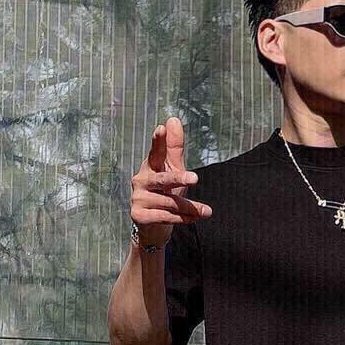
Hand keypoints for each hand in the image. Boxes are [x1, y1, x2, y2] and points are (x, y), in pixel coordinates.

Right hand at [131, 115, 210, 246]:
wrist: (153, 226)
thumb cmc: (165, 192)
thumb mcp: (173, 168)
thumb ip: (174, 147)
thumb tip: (172, 119)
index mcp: (150, 166)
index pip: (155, 152)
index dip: (159, 141)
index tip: (162, 128)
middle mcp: (140, 180)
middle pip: (163, 179)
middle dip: (179, 179)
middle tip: (195, 178)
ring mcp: (137, 198)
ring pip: (169, 202)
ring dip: (191, 207)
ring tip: (207, 211)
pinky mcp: (138, 216)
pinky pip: (165, 217)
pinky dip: (182, 218)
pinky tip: (193, 219)